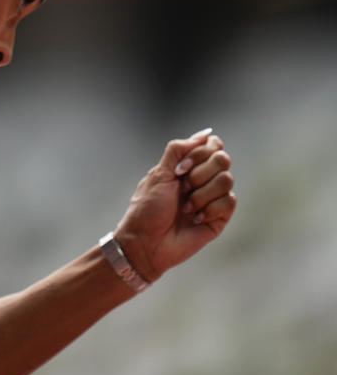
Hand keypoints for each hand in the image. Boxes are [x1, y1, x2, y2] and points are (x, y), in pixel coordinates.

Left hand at [114, 129, 236, 282]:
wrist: (146, 242)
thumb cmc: (147, 208)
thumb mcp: (159, 173)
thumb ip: (179, 150)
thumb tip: (206, 133)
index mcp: (188, 166)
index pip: (212, 145)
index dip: (199, 154)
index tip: (180, 170)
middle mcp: (203, 179)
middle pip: (223, 159)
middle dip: (200, 173)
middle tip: (182, 188)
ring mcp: (213, 197)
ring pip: (227, 179)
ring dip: (202, 194)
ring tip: (186, 208)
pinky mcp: (220, 217)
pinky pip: (229, 201)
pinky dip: (209, 209)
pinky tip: (195, 219)